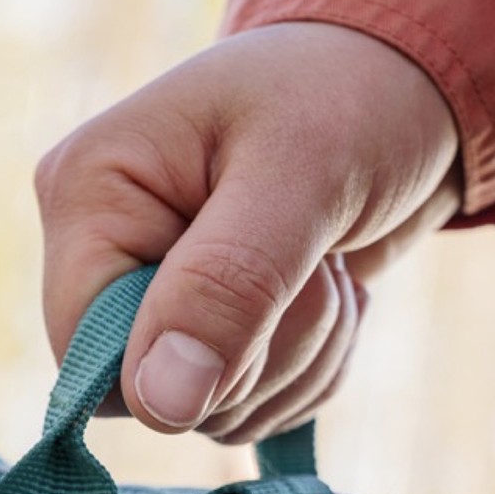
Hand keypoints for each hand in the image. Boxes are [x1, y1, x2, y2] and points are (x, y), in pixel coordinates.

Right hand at [35, 22, 462, 442]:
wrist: (409, 83)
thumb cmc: (353, 97)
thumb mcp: (303, 177)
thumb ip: (227, 287)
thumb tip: (161, 406)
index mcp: (87, 191)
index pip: (85, 351)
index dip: (178, 364)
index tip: (266, 304)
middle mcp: (100, 246)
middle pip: (145, 393)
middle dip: (256, 357)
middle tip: (317, 268)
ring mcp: (147, 290)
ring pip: (200, 409)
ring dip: (293, 363)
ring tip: (329, 271)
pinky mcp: (197, 324)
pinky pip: (236, 407)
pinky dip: (303, 371)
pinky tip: (328, 295)